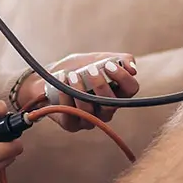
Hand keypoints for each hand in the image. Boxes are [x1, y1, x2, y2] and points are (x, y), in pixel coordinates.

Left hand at [18, 53, 139, 131]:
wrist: (49, 76)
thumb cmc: (76, 68)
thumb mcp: (97, 58)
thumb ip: (118, 59)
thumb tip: (133, 68)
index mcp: (117, 93)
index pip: (131, 89)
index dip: (123, 78)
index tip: (109, 65)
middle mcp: (106, 109)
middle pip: (112, 104)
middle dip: (101, 86)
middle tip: (90, 70)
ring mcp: (89, 119)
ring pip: (90, 111)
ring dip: (80, 91)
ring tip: (72, 76)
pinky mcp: (71, 124)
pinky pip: (71, 116)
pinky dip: (65, 98)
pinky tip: (62, 82)